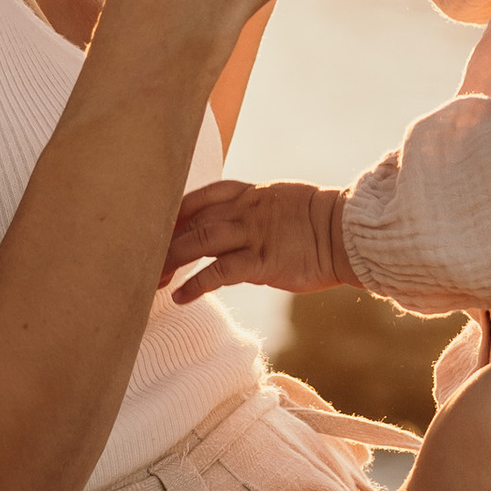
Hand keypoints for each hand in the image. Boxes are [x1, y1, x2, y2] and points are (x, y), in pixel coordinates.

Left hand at [168, 176, 352, 302]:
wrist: (348, 234)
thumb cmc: (317, 224)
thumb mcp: (280, 205)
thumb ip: (251, 211)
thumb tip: (228, 226)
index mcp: (249, 193)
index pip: (199, 197)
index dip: (172, 213)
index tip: (153, 230)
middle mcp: (246, 209)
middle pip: (191, 220)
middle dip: (163, 241)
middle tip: (141, 262)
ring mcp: (254, 234)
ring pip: (199, 241)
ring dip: (171, 260)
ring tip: (152, 281)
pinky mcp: (263, 261)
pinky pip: (220, 272)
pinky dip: (195, 285)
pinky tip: (180, 297)